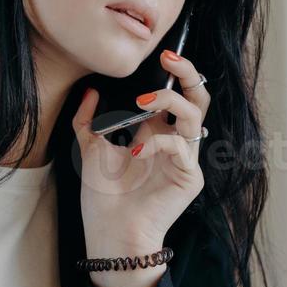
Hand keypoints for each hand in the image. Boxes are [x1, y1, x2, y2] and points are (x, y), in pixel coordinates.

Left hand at [71, 50, 211, 286]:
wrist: (110, 232)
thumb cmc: (104, 197)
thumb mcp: (90, 149)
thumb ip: (88, 120)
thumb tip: (90, 90)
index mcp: (156, 133)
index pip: (174, 94)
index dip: (173, 72)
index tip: (160, 53)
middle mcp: (175, 141)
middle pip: (198, 97)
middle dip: (188, 73)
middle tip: (169, 58)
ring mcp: (185, 158)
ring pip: (195, 115)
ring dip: (170, 100)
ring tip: (142, 101)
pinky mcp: (189, 177)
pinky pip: (181, 147)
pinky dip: (158, 143)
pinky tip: (135, 152)